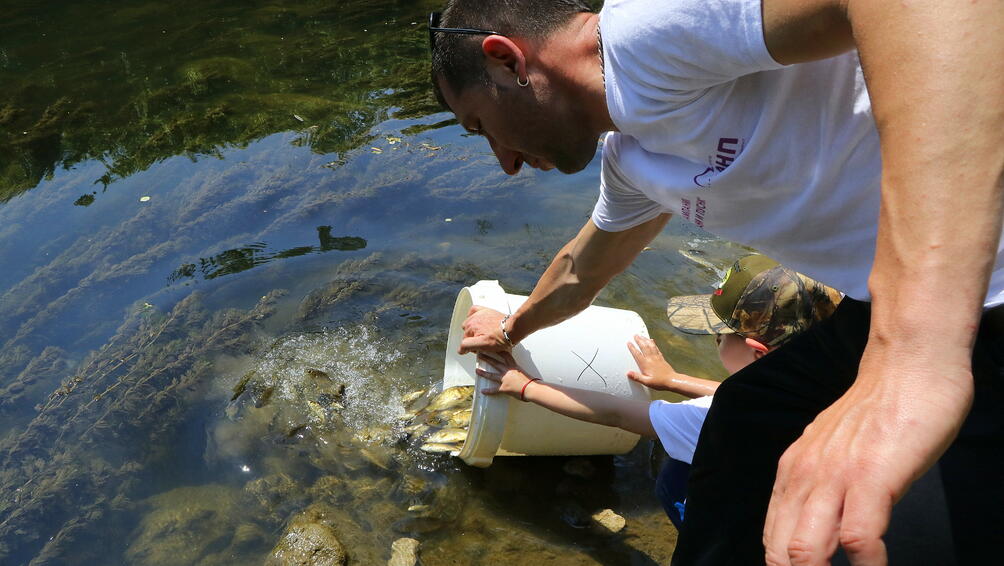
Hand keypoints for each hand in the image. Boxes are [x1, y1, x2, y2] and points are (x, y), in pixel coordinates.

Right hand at [459, 306, 511, 354]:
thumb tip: (460, 349)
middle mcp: (473, 320)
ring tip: (483, 333)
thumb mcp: (482, 346)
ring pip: (469, 322)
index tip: (480, 349)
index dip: (472, 348)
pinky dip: (473, 314)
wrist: (512, 329)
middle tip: (483, 342)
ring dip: (473, 328)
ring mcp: (479, 314)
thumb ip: (467, 346)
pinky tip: (478, 320)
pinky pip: (474, 310)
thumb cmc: (500, 338)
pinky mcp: (486, 310)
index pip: (465, 341)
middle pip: (467, 332)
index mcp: (471, 328)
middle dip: (473, 338)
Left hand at [475, 352, 534, 398]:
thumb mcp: (524, 372)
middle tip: (480, 354)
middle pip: (495, 363)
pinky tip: (483, 391)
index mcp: (513, 366)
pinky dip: (488, 391)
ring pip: (492, 375)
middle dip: (487, 358)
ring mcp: (505, 379)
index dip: (499, 350)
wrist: (531, 388)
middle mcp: (508, 371)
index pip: (506, 355)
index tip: (493, 346)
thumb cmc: (531, 382)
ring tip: (477, 370)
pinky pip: (494, 390)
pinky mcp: (504, 388)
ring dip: (483, 373)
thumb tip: (520, 372)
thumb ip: (520, 371)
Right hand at [626, 335, 678, 389]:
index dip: (632, 348)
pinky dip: (653, 344)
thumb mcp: (646, 382)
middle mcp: (651, 359)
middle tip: (635, 335)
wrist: (672, 380)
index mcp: (646, 364)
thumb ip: (637, 377)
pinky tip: (652, 341)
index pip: (637, 354)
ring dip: (646, 340)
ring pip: (650, 346)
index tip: (629, 343)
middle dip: (639, 340)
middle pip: (644, 347)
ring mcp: (657, 358)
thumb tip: (628, 373)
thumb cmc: (659, 382)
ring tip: (642, 336)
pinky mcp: (661, 358)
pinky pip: (656, 348)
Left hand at [763, 345, 973, 565]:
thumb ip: (822, 487)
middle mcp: (803, 475)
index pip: (771, 538)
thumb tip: (823, 530)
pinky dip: (867, 564)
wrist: (905, 365)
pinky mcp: (871, 476)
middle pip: (780, 550)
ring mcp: (835, 476)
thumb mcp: (833, 451)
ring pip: (806, 549)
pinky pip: (858, 536)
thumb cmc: (878, 412)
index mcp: (792, 471)